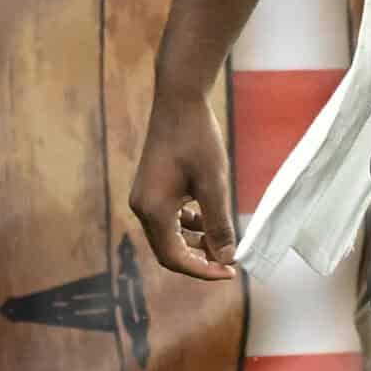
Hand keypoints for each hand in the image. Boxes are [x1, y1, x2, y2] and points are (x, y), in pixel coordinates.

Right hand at [129, 90, 238, 278]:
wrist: (179, 100)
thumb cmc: (197, 139)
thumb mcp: (214, 184)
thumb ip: (218, 224)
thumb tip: (227, 257)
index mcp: (154, 211)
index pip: (175, 258)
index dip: (202, 270)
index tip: (228, 271)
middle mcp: (142, 207)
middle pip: (169, 250)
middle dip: (199, 259)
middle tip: (227, 262)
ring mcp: (144, 196)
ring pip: (169, 235)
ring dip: (194, 242)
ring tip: (223, 241)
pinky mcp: (150, 186)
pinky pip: (167, 218)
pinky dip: (188, 225)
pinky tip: (209, 218)